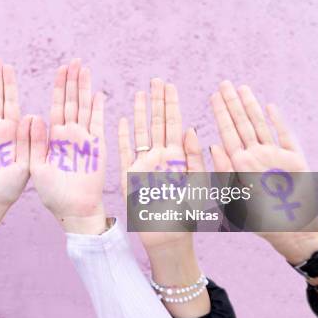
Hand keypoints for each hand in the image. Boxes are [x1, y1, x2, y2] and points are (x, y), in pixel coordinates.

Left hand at [30, 60, 106, 234]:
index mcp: (53, 137)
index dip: (58, 87)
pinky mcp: (97, 148)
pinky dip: (99, 110)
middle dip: (72, 81)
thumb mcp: (35, 167)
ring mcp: (84, 140)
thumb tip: (33, 116)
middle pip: (72, 101)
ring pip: (85, 108)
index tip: (58, 68)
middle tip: (73, 60)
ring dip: (85, 89)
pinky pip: (99, 125)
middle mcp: (69, 134)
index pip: (56, 105)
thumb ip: (34, 142)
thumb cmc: (52, 193)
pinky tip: (98, 94)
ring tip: (84, 69)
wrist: (73, 210)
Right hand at [119, 78, 209, 317]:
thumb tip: (190, 130)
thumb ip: (194, 158)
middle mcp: (159, 158)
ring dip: (139, 114)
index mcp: (177, 158)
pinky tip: (120, 120)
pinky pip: (124, 152)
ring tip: (139, 93)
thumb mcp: (197, 186)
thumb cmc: (186, 215)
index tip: (169, 85)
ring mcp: (143, 166)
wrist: (168, 238)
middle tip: (156, 80)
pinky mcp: (129, 178)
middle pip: (156, 124)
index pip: (173, 124)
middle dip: (156, 102)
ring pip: (140, 134)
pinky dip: (122, 136)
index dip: (170, 104)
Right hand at [209, 81, 317, 262]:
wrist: (291, 229)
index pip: (227, 131)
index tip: (213, 95)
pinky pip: (285, 134)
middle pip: (242, 122)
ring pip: (261, 123)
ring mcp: (277, 154)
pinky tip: (270, 106)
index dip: (220, 111)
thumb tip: (213, 146)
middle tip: (225, 84)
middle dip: (232, 102)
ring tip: (243, 88)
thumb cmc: (256, 218)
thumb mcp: (231, 198)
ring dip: (251, 105)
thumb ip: (222, 170)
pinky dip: (277, 119)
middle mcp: (257, 155)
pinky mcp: (296, 158)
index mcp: (239, 164)